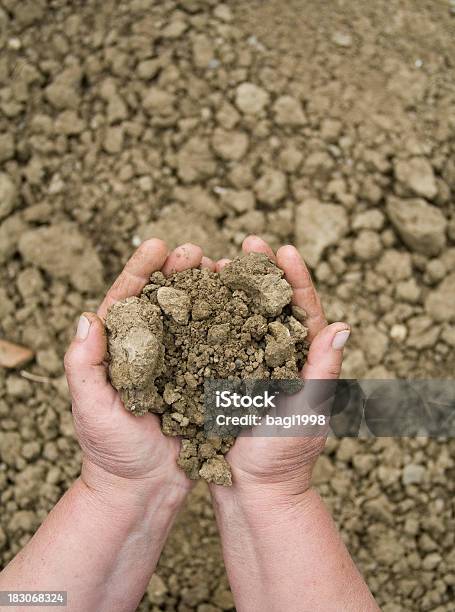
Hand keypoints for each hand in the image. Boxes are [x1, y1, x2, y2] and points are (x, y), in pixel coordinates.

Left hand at [64, 239, 213, 501]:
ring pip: (192, 317)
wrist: (145, 489)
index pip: (127, 300)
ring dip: (206, 291)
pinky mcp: (201, 379)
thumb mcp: (91, 408)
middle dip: (179, 272)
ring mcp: (177, 362)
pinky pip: (215, 346)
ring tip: (223, 269)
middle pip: (163, 300)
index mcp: (118, 349)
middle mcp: (148, 350)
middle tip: (196, 251)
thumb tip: (87, 318)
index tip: (158, 246)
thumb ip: (85, 366)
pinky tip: (242, 307)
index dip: (141, 270)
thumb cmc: (111, 452)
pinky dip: (227, 324)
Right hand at [214, 236, 349, 499]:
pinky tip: (191, 301)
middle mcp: (278, 358)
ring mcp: (250, 366)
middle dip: (260, 273)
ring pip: (241, 318)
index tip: (284, 250)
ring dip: (231, 290)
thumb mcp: (306, 413)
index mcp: (304, 361)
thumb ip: (323, 373)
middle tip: (245, 244)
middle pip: (270, 306)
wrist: (250, 492)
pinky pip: (217, 341)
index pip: (304, 311)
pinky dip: (208, 319)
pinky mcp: (225, 378)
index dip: (295, 279)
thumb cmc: (282, 457)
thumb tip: (343, 327)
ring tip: (215, 264)